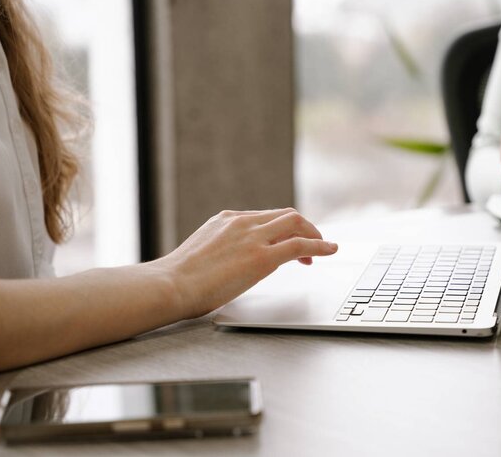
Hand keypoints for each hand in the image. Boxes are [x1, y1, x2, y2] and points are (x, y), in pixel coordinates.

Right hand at [159, 208, 337, 318]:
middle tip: (313, 243)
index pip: (265, 217)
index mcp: (226, 220)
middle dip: (303, 228)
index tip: (289, 241)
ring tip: (325, 247)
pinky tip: (330, 250)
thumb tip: (229, 266)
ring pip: (296, 224)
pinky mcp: (262, 257)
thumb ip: (221, 252)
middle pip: (285, 215)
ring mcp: (253, 237)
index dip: (283, 228)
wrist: (170, 285)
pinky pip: (300, 245)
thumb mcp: (202, 254)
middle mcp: (242, 223)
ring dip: (314, 234)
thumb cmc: (179, 280)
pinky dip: (319, 246)